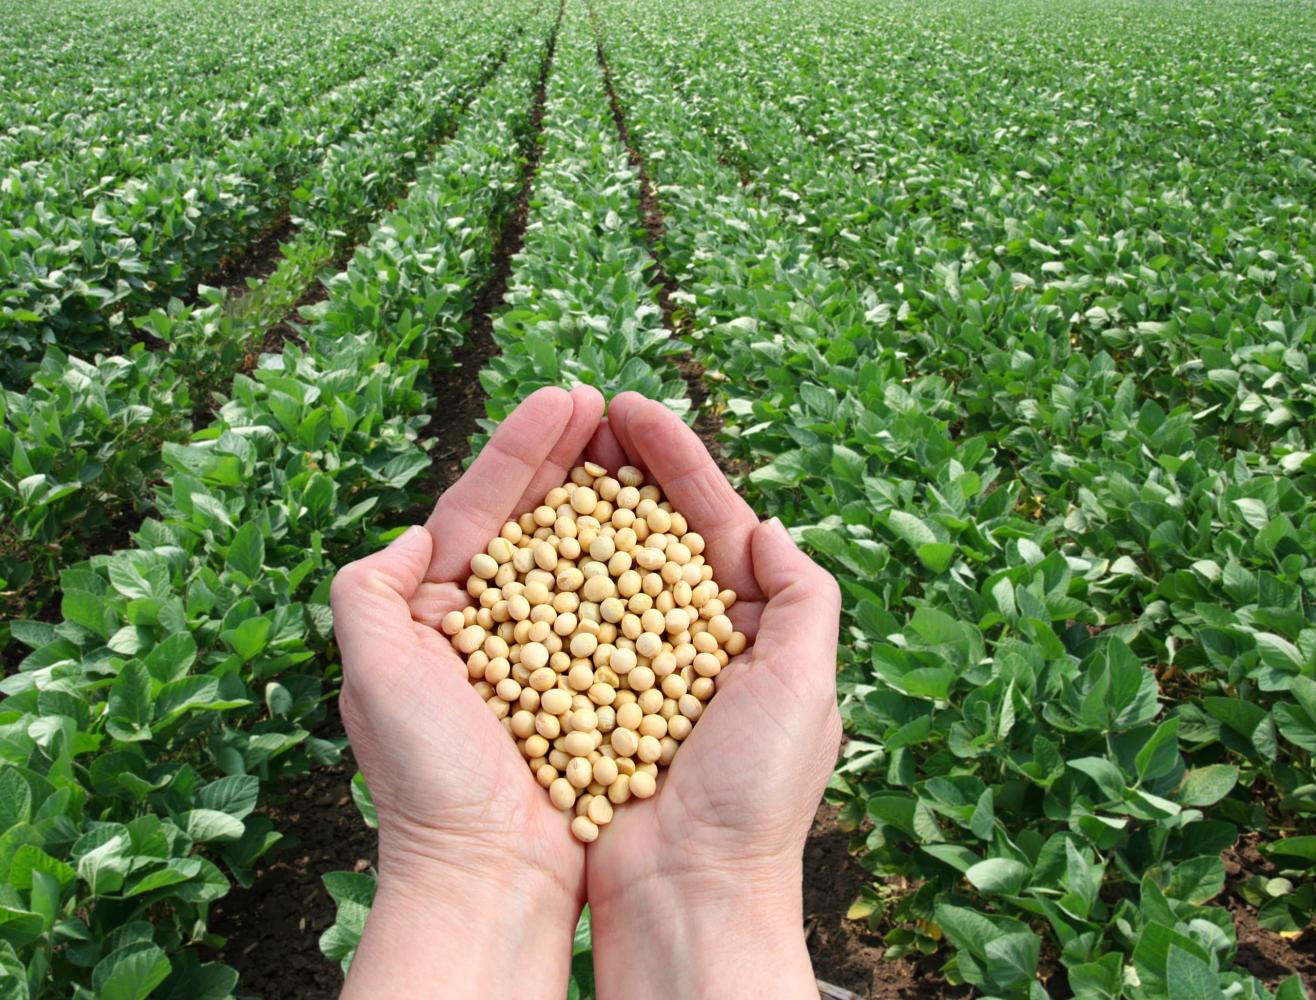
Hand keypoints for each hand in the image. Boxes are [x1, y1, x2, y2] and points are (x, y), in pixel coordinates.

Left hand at [330, 386, 605, 998]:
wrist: (487, 875)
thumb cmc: (425, 778)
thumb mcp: (372, 672)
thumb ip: (369, 590)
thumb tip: (413, 534)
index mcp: (434, 614)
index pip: (479, 510)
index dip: (521, 449)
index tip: (567, 397)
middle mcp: (490, 628)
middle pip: (533, 522)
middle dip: (567, 458)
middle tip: (606, 403)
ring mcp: (544, 656)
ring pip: (579, 557)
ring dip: (606, 498)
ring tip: (638, 444)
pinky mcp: (591, 688)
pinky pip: (616, 615)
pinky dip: (637, 568)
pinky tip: (664, 531)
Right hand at [581, 392, 842, 999]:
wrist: (685, 896)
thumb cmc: (753, 797)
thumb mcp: (804, 687)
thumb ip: (801, 597)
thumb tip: (764, 523)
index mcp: (746, 630)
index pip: (709, 519)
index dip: (674, 459)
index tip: (629, 406)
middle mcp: (683, 641)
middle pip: (647, 529)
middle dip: (616, 467)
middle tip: (578, 408)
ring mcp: (624, 666)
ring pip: (594, 566)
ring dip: (571, 504)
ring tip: (542, 450)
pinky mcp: (573, 697)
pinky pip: (550, 622)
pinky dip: (534, 575)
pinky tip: (511, 534)